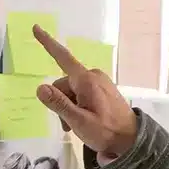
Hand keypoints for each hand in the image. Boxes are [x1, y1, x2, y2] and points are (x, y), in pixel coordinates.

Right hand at [32, 26, 138, 160]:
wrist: (132, 140)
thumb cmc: (106, 131)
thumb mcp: (79, 121)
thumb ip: (59, 104)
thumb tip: (40, 88)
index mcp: (86, 80)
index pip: (62, 57)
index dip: (47, 43)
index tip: (36, 28)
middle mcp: (92, 75)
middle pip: (63, 83)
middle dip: (60, 102)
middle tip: (68, 125)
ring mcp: (99, 81)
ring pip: (71, 90)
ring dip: (68, 106)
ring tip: (76, 126)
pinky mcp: (103, 89)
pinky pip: (82, 92)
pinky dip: (78, 105)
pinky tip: (84, 120)